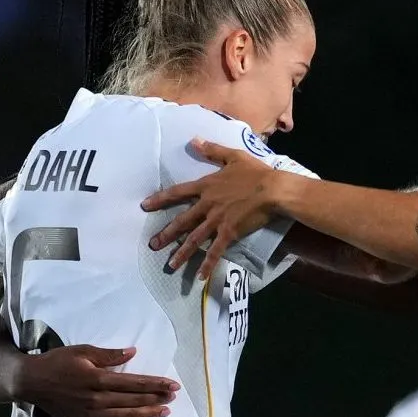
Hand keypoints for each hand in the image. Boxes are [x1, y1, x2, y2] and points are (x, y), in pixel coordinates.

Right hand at [13, 345, 178, 416]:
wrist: (30, 382)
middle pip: (133, 400)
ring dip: (148, 414)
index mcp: (98, 379)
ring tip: (166, 412)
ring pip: (126, 416)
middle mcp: (97, 399)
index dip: (155, 384)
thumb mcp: (82, 351)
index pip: (134, 383)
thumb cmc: (56, 362)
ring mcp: (92, 414)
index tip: (173, 385)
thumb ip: (109, 355)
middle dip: (156, 398)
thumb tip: (133, 353)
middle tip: (175, 397)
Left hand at [142, 139, 287, 276]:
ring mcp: (217, 220)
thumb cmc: (256, 172)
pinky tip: (200, 276)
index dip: (160, 199)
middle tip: (153, 245)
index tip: (144, 206)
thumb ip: (212, 150)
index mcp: (206, 186)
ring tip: (171, 265)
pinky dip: (208, 264)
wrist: (273, 190)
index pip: (177, 193)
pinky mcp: (229, 232)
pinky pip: (216, 250)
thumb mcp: (233, 156)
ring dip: (182, 253)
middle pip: (182, 221)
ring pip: (195, 238)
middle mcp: (207, 204)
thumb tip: (193, 140)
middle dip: (166, 234)